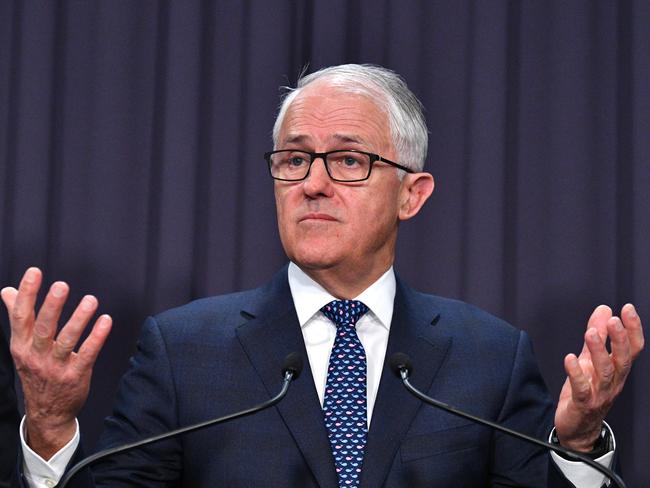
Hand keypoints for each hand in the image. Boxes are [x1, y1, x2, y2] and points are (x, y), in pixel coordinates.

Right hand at [1, 267, 111, 459]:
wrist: (47, 412)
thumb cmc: (36, 370)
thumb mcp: (21, 346)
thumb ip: (17, 316)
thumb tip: (6, 290)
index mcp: (21, 345)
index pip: (21, 316)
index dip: (26, 293)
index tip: (34, 272)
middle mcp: (36, 355)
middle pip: (43, 328)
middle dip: (51, 306)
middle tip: (61, 285)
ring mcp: (56, 367)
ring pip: (67, 341)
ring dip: (79, 319)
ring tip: (91, 300)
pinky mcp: (76, 375)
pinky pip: (87, 354)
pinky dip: (97, 337)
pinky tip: (106, 321)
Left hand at [554, 304, 643, 450]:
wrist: (578, 428)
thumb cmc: (587, 391)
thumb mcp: (591, 359)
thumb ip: (598, 335)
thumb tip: (605, 309)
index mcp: (617, 370)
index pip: (632, 349)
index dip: (633, 329)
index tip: (628, 308)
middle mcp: (613, 382)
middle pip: (622, 360)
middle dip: (619, 339)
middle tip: (613, 320)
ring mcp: (600, 394)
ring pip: (604, 372)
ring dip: (598, 351)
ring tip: (590, 333)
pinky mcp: (583, 404)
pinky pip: (582, 388)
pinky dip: (576, 373)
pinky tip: (569, 359)